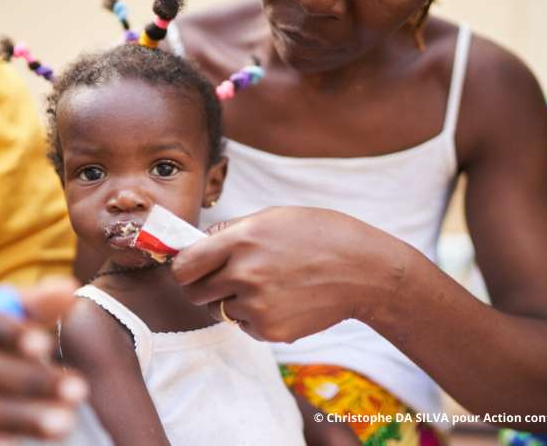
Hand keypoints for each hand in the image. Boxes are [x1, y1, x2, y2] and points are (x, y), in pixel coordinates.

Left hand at [172, 207, 409, 342]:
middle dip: (203, 287)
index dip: (183, 269)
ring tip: (268, 285)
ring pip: (221, 310)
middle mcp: (244, 274)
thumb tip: (194, 245)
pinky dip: (256, 317)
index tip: (189, 270)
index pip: (183, 266)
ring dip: (233, 301)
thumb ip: (230, 232)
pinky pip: (245, 326)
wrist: (363, 270)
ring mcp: (258, 305)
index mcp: (241, 240)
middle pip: (194, 294)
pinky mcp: (271, 330)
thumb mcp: (273, 217)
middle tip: (224, 279)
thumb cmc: (319, 235)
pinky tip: (283, 299)